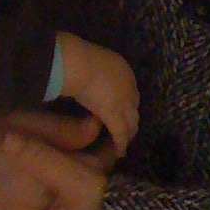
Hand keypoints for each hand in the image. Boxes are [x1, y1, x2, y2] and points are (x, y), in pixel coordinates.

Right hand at [57, 31, 139, 157]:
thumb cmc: (75, 57)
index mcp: (122, 68)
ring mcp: (124, 100)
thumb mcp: (87, 61)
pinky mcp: (115, 115)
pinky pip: (121, 133)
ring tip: (123, 143)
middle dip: (131, 118)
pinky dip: (121, 143)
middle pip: (133, 106)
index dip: (125, 102)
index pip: (128, 90)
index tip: (120, 110)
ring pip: (131, 121)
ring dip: (128, 132)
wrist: (77, 62)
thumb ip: (89, 70)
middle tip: (126, 130)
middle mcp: (128, 84)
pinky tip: (120, 152)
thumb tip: (80, 76)